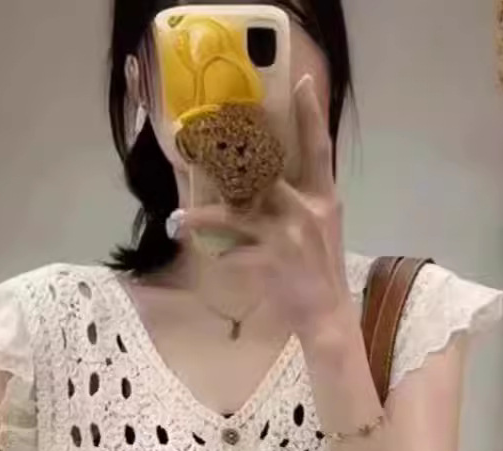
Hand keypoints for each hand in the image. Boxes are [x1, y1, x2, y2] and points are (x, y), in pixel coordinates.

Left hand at [173, 75, 355, 349]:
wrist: (327, 315)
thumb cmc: (321, 270)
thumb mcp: (323, 227)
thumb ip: (303, 198)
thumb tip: (270, 176)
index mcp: (324, 198)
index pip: (319, 148)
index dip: (311, 114)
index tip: (302, 82)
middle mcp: (307, 210)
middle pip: (262, 174)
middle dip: (228, 164)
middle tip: (197, 150)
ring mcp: (288, 235)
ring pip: (233, 215)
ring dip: (199, 218)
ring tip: (175, 222)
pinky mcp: (270, 261)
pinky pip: (232, 253)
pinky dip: (219, 256)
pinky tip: (206, 258)